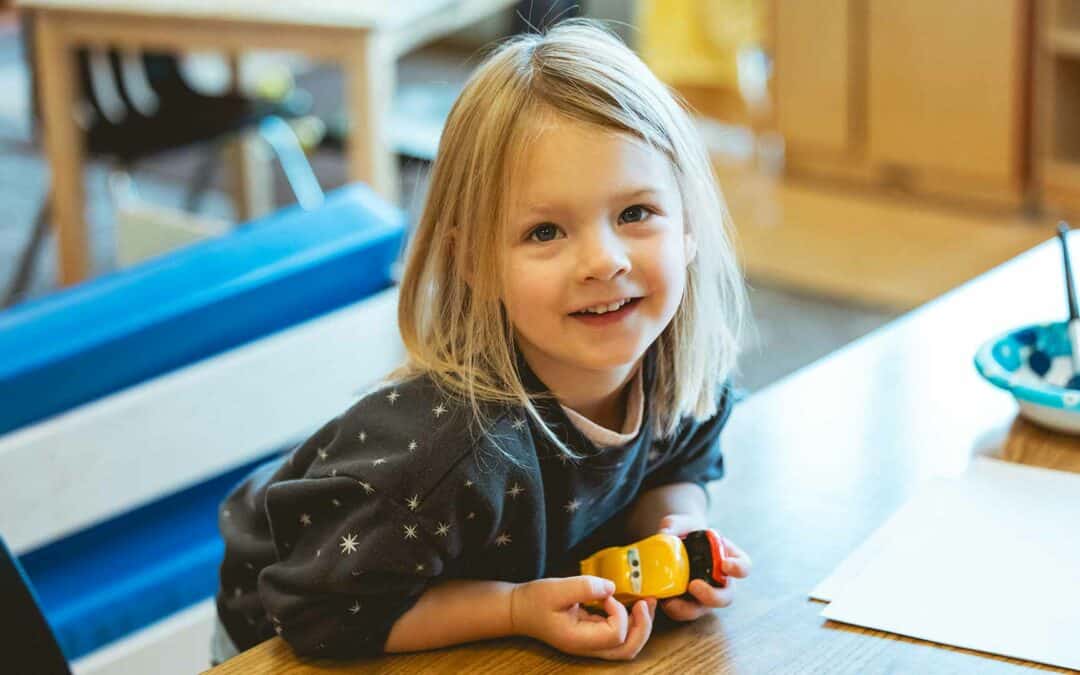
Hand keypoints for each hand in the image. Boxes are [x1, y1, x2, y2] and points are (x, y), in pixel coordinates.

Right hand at [510, 575, 656, 659]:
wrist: (518, 610)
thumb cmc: (534, 601)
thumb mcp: (556, 588)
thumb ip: (585, 587)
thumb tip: (612, 588)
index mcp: (579, 640)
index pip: (615, 635)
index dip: (619, 613)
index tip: (608, 595)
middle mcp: (588, 648)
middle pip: (627, 650)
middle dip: (643, 627)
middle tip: (646, 602)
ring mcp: (591, 644)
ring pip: (626, 646)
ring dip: (641, 626)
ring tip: (645, 603)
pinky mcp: (592, 635)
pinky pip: (618, 636)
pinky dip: (630, 622)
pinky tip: (631, 604)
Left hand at [656, 514, 751, 621]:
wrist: (673, 542)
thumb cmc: (684, 531)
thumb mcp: (680, 523)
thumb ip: (674, 526)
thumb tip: (664, 535)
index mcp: (727, 558)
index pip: (743, 566)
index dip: (738, 568)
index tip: (725, 564)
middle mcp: (720, 580)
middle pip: (726, 597)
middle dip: (712, 596)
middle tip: (694, 585)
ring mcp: (704, 594)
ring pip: (704, 609)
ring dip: (689, 609)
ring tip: (672, 602)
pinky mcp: (687, 602)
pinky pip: (684, 612)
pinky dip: (673, 609)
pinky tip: (662, 601)